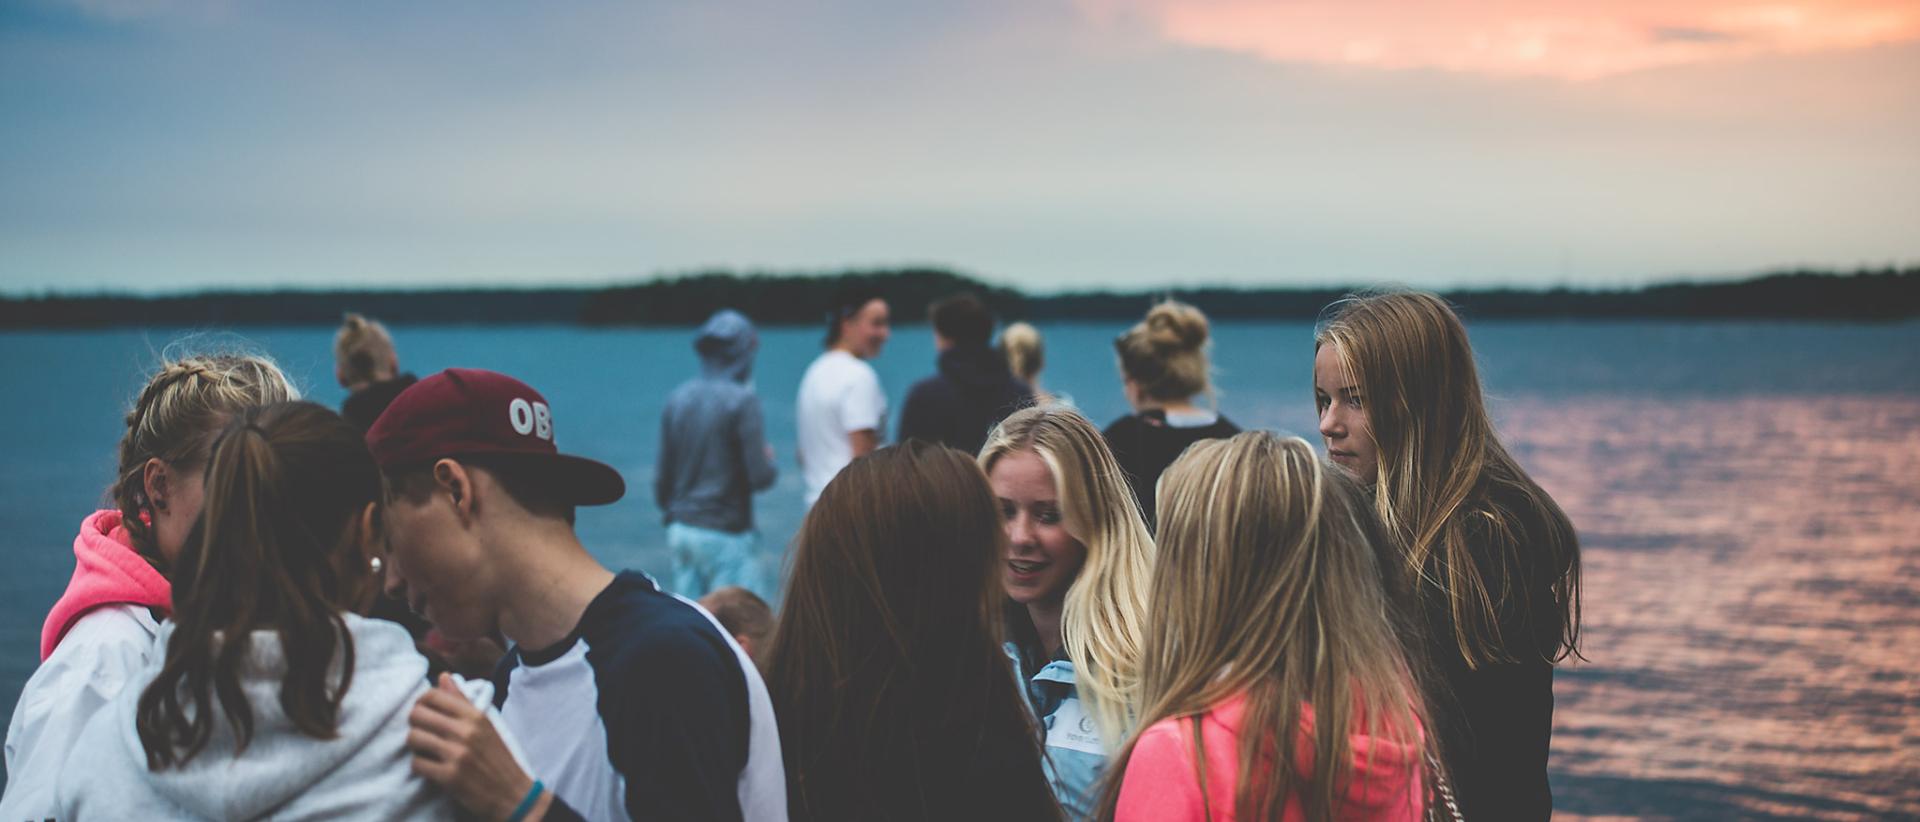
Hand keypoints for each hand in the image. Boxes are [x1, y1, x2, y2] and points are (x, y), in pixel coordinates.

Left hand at [409, 673, 552, 820]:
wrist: (513, 793)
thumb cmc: (497, 757)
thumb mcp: (485, 724)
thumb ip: (462, 701)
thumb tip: (443, 675)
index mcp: (475, 715)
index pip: (433, 696)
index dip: (421, 702)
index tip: (424, 712)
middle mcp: (466, 731)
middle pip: (417, 715)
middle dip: (414, 724)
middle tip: (422, 732)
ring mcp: (457, 754)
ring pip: (413, 738)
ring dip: (415, 746)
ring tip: (425, 750)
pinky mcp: (450, 777)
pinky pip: (417, 764)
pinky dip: (420, 767)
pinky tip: (430, 768)